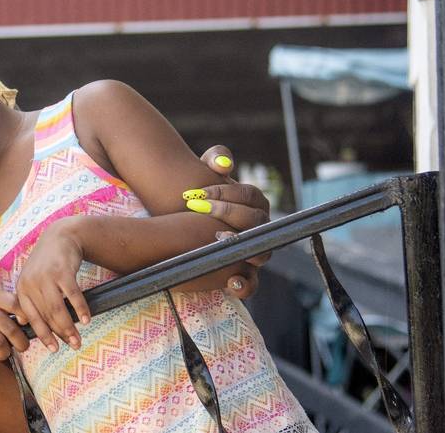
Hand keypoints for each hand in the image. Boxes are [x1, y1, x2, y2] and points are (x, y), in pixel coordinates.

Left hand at [15, 220, 90, 352]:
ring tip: (78, 339)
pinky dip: (80, 309)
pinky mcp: (63, 271)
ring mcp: (47, 277)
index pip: (31, 317)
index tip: (53, 349)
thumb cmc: (46, 263)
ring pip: (58, 309)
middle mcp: (32, 283)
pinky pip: (72, 296)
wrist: (60, 237)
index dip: (43, 335)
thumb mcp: (31, 279)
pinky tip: (86, 320)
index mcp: (22, 288)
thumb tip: (23, 323)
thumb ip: (27, 300)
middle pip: (47, 316)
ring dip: (70, 327)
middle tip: (73, 346)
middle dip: (61, 334)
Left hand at [197, 145, 269, 297]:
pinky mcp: (240, 272)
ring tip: (216, 239)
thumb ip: (215, 158)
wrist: (183, 221)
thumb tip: (224, 165)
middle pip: (256, 221)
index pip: (250, 196)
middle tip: (198, 208)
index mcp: (255, 203)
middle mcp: (259, 228)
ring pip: (261, 252)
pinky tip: (230, 282)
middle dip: (228, 214)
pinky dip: (244, 285)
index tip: (198, 192)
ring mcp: (253, 251)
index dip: (226, 193)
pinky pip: (250, 284)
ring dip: (241, 246)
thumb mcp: (204, 171)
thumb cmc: (198, 194)